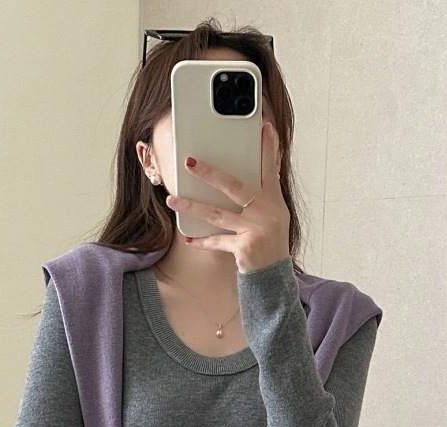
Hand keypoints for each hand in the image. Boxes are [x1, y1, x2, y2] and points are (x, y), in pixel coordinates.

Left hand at [164, 121, 290, 273]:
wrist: (274, 277)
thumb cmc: (269, 245)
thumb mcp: (273, 217)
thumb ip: (260, 197)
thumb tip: (241, 177)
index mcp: (274, 201)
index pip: (271, 169)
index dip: (268, 148)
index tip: (264, 127)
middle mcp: (267, 212)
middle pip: (234, 186)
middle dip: (209, 173)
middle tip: (189, 162)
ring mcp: (255, 229)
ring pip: (217, 214)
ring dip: (192, 207)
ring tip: (172, 200)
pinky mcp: (245, 247)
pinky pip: (217, 242)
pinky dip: (202, 241)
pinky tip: (188, 237)